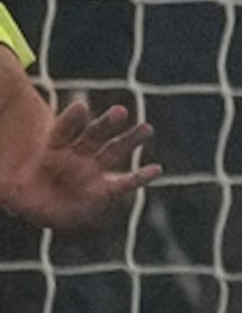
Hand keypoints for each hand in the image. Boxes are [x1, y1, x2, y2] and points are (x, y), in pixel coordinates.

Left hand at [4, 97, 158, 230]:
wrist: (36, 205)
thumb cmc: (21, 190)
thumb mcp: (8, 183)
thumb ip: (8, 178)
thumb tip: (6, 154)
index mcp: (52, 148)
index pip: (64, 130)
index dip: (72, 120)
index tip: (82, 107)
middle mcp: (76, 156)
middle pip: (94, 136)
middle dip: (107, 124)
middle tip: (121, 111)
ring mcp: (92, 171)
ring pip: (114, 152)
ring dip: (130, 141)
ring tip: (146, 128)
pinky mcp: (103, 190)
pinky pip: (123, 183)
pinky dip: (140, 177)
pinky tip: (156, 169)